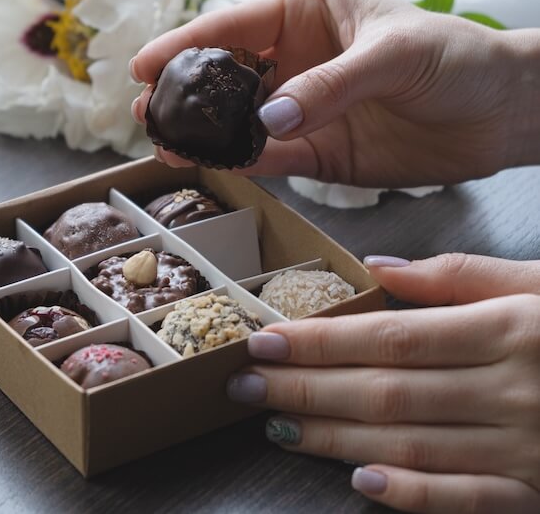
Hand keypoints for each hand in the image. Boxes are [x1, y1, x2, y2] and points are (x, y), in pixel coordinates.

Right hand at [130, 0, 539, 186]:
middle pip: (226, 78)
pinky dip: (242, 163)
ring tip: (165, 145)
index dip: (185, 44)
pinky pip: (272, 159)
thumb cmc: (457, 58)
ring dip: (203, 135)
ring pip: (240, 123)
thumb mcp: (395, 54)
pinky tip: (212, 165)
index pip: (236, 25)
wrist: (502, 114)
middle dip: (183, 94)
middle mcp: (297, 63)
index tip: (143, 65)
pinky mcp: (319, 155)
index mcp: (308, 16)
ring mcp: (304, 111)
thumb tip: (270, 119)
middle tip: (146, 112)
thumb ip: (331, 85)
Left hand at [226, 253, 539, 512]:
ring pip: (412, 445)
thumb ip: (464, 274)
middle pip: (387, 392)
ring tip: (276, 424)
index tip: (264, 339)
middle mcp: (515, 390)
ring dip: (334, 437)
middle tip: (244, 384)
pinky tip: (361, 483)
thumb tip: (380, 264)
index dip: (321, 341)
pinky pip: (471, 500)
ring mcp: (530, 448)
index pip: (392, 337)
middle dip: (306, 388)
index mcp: (512, 329)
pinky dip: (415, 495)